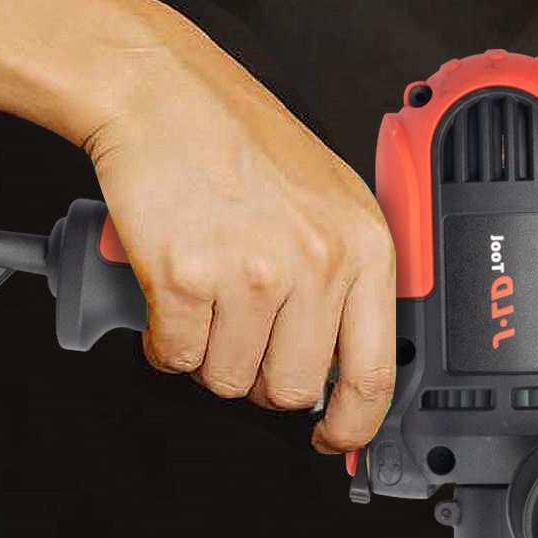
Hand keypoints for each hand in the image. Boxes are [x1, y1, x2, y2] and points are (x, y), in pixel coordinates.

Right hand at [79, 18, 395, 451]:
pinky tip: (175, 298)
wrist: (165, 98)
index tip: (333, 438)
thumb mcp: (334, 208)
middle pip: (291, 389)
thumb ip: (348, 287)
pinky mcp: (188, 278)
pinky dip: (168, 342)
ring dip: (211, 356)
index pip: (372, 373)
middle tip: (245, 338)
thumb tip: (342, 371)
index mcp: (363, 251)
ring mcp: (253, 274)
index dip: (353, 426)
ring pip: (228, 379)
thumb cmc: (246, 149)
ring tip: (209, 300)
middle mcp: (316, 265)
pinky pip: (177, 357)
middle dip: (261, 379)